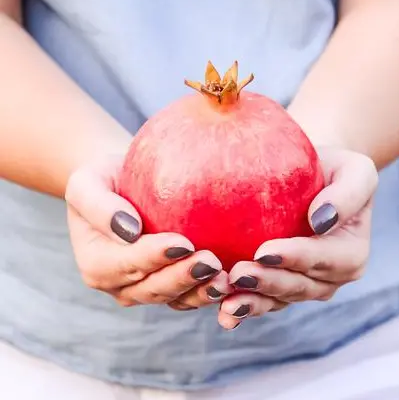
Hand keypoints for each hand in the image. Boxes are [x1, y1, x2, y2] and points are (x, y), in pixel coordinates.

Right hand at [65, 155, 232, 310]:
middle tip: (211, 262)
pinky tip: (232, 282)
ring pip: (174, 298)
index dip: (154, 257)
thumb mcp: (87, 183)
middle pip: (152, 288)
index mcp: (96, 263)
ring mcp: (145, 289)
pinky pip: (190, 295)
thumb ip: (99, 206)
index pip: (126, 264)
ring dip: (200, 291)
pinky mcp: (171, 286)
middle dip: (182, 278)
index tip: (183, 243)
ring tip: (224, 278)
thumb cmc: (104, 177)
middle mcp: (119, 284)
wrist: (122, 182)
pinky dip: (209, 293)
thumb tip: (129, 229)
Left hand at [216, 147, 377, 329]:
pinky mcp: (281, 288)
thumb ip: (348, 194)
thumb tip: (320, 220)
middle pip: (298, 286)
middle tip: (237, 274)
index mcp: (351, 254)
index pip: (322, 258)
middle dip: (268, 283)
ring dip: (252, 302)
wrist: (316, 174)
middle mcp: (331, 278)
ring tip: (225, 299)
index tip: (263, 251)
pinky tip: (223, 314)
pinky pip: (263, 301)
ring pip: (278, 300)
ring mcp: (305, 287)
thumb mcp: (356, 171)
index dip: (294, 258)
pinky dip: (244, 308)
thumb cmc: (337, 168)